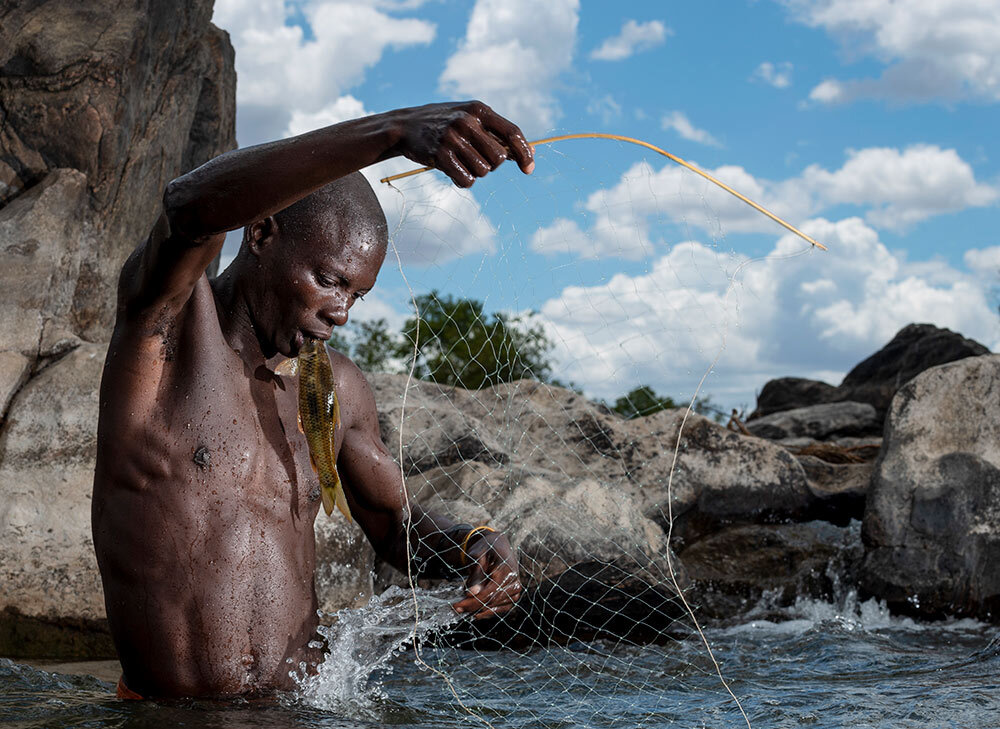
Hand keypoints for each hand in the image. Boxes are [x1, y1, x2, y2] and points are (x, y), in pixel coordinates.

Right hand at [389, 101, 534, 187]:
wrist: (405, 126)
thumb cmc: (445, 124)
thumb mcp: (470, 119)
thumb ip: (497, 134)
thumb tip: (531, 151)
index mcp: (478, 109)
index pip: (512, 132)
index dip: (524, 152)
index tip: (529, 169)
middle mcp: (467, 121)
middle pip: (499, 158)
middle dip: (492, 165)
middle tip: (477, 159)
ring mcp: (452, 138)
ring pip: (483, 171)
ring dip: (476, 173)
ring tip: (461, 162)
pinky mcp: (440, 155)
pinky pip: (467, 180)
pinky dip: (464, 181)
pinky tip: (455, 172)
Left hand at [452, 530, 522, 619]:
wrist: (497, 544)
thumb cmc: (486, 547)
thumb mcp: (478, 554)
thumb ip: (476, 572)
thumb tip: (472, 593)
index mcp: (508, 570)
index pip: (490, 592)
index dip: (474, 600)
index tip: (458, 604)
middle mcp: (515, 581)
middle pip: (492, 601)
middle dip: (472, 606)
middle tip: (456, 608)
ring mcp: (515, 590)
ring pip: (495, 606)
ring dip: (478, 610)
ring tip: (462, 608)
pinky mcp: (513, 595)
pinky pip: (500, 608)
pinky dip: (487, 611)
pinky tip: (475, 611)